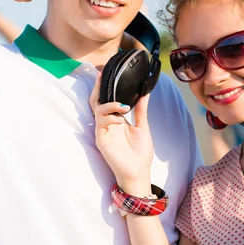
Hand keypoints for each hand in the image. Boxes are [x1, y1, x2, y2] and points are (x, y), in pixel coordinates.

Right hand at [89, 75, 153, 195]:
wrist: (139, 172)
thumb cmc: (140, 153)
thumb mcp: (143, 126)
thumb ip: (141, 109)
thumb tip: (145, 92)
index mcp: (117, 119)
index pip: (108, 99)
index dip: (106, 87)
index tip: (108, 73)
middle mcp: (108, 123)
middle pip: (97, 101)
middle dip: (99, 88)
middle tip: (103, 76)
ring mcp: (103, 131)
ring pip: (98, 109)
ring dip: (110, 104)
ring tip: (123, 107)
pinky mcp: (101, 139)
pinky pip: (100, 123)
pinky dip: (109, 117)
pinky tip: (119, 119)